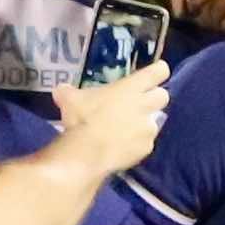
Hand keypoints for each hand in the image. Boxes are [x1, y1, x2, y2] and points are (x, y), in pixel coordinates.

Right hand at [53, 58, 169, 170]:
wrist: (88, 153)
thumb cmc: (82, 119)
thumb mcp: (69, 100)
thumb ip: (68, 93)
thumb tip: (60, 90)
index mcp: (131, 88)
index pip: (158, 72)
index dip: (158, 71)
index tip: (154, 73)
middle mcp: (144, 106)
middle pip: (163, 96)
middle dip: (154, 98)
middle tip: (140, 103)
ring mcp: (148, 128)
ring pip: (155, 122)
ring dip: (144, 124)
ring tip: (127, 130)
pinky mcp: (146, 148)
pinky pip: (146, 143)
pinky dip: (137, 144)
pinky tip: (122, 147)